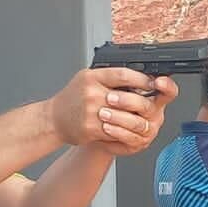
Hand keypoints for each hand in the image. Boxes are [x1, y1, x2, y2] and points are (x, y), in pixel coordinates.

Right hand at [50, 68, 178, 151]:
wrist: (54, 119)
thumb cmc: (72, 99)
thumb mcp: (87, 79)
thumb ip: (108, 77)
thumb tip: (136, 76)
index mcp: (92, 77)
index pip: (123, 74)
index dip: (142, 79)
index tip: (153, 83)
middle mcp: (91, 92)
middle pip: (128, 97)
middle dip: (144, 103)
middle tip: (153, 104)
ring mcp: (91, 111)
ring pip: (124, 117)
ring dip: (137, 120)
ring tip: (145, 119)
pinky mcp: (91, 128)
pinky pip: (116, 131)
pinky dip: (125, 132)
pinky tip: (130, 130)